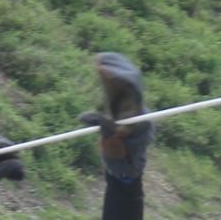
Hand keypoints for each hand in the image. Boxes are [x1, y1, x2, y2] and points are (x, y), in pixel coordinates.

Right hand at [78, 52, 150, 183]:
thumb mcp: (110, 142)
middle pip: (133, 77)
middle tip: (98, 61)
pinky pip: (123, 79)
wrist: (129, 160)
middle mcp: (138, 103)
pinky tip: (101, 61)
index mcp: (138, 112)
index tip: (101, 69)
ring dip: (116, 65)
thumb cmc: (121, 154)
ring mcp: (133, 100)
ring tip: (98, 58)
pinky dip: (114, 69)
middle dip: (117, 67)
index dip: (118, 75)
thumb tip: (82, 117)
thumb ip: (100, 126)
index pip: (132, 87)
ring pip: (130, 75)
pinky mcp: (127, 100)